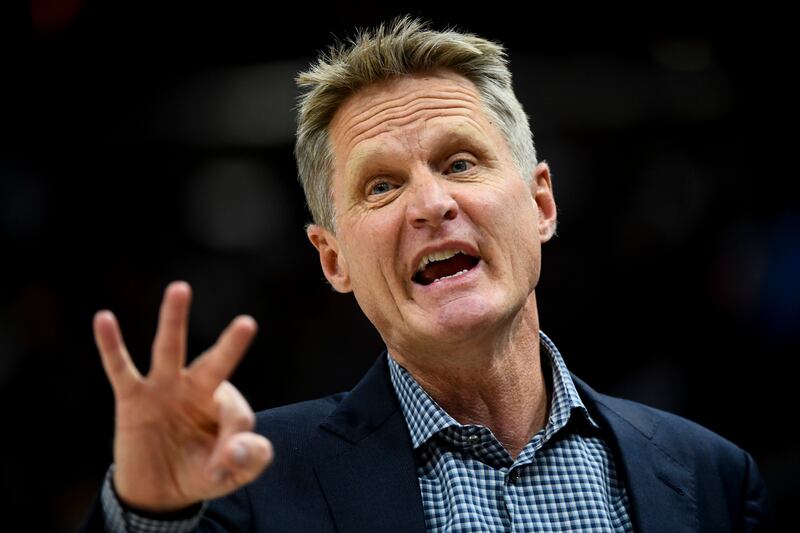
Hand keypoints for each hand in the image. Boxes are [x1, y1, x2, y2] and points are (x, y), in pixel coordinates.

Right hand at [93, 281, 272, 511]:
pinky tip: (103, 319)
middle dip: (231, 346)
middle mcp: (196, 389)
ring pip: (171, 350)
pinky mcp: (132, 399)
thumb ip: (249, 460)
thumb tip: (238, 448)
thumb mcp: (233, 474)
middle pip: (216, 364)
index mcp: (224, 405)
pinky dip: (111, 345)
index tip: (231, 460)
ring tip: (180, 289)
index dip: (236, 441)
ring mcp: (163, 390)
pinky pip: (120, 369)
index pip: (236, 414)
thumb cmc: (202, 472)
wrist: (158, 492)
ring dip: (175, 321)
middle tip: (247, 325)